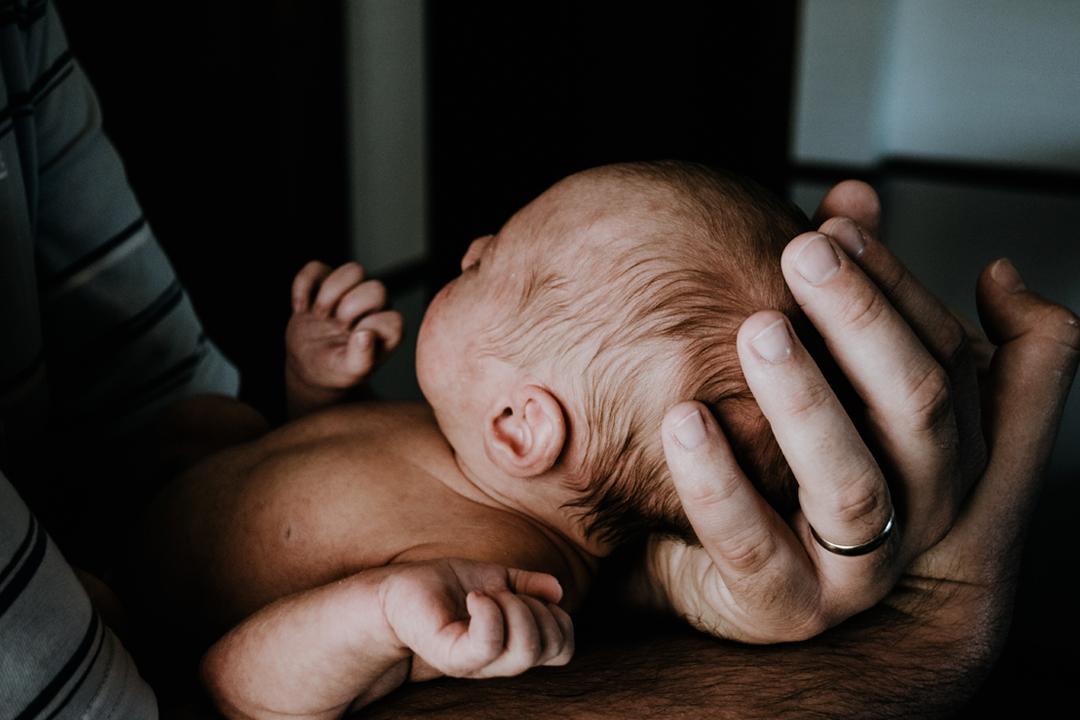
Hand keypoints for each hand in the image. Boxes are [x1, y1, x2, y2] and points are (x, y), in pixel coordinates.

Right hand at [286, 261, 403, 415]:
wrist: (308, 363)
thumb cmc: (335, 368)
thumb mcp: (349, 372)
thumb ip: (362, 359)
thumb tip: (365, 335)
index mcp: (386, 329)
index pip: (393, 319)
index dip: (370, 328)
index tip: (352, 341)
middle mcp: (375, 306)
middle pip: (376, 289)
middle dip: (351, 309)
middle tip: (336, 327)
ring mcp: (349, 290)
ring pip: (354, 270)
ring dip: (331, 293)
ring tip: (320, 315)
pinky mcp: (324, 282)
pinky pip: (315, 267)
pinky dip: (303, 287)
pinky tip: (301, 309)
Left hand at [379, 559, 573, 679]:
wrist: (400, 590)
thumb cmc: (446, 586)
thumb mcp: (497, 578)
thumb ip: (529, 585)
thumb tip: (558, 591)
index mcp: (514, 645)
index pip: (563, 649)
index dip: (560, 619)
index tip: (530, 595)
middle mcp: (499, 661)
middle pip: (550, 647)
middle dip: (537, 607)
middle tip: (503, 592)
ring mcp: (476, 663)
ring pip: (525, 647)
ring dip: (515, 607)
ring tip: (486, 594)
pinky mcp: (453, 657)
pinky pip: (489, 643)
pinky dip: (489, 611)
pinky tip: (473, 597)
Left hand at [648, 181, 1078, 642]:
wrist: (730, 575)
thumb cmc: (788, 460)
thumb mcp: (833, 374)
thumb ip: (849, 292)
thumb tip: (853, 192)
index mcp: (943, 444)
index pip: (945, 352)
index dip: (894, 282)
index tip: (832, 222)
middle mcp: (922, 506)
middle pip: (917, 405)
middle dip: (863, 319)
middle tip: (801, 252)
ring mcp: (859, 566)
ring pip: (850, 481)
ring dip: (805, 398)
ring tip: (755, 329)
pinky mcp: (787, 606)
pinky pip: (751, 543)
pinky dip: (718, 479)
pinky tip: (681, 418)